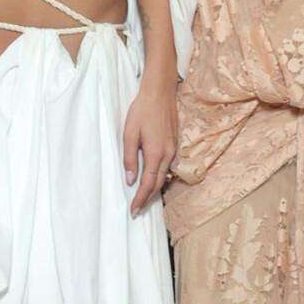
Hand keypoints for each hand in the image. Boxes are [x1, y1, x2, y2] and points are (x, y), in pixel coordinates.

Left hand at [122, 72, 178, 217]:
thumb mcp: (130, 133)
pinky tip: (151, 181)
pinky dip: (158, 179)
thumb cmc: (143, 110)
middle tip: (137, 210)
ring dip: (153, 191)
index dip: (141, 199)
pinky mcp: (173, 145)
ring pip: (163, 177)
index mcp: (156, 154)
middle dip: (147, 199)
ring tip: (143, 200)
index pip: (148, 184)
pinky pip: (167, 168)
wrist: (161, 92)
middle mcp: (167, 155)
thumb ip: (130, 158)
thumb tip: (131, 179)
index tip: (134, 211)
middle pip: (158, 184)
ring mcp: (173, 150)